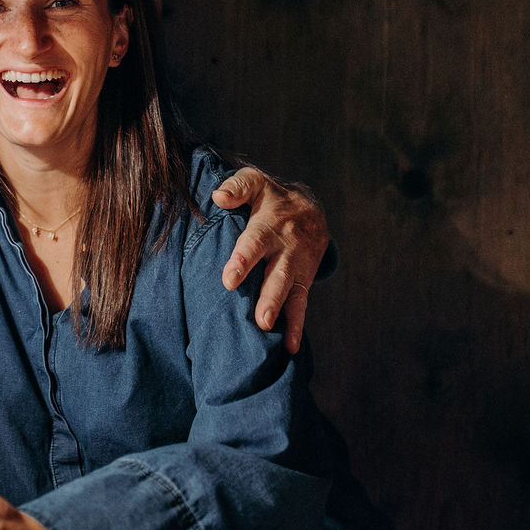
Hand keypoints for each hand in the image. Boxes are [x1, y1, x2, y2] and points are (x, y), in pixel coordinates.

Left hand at [211, 166, 330, 354]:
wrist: (312, 209)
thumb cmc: (271, 197)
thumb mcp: (255, 182)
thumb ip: (237, 187)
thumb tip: (218, 196)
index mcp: (269, 225)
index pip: (255, 243)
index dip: (243, 260)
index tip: (230, 279)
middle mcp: (286, 248)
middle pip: (277, 273)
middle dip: (269, 296)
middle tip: (260, 318)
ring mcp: (297, 266)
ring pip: (291, 291)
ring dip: (281, 311)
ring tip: (269, 330)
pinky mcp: (303, 282)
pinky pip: (301, 304)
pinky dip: (297, 326)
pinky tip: (291, 348)